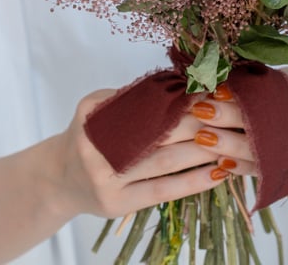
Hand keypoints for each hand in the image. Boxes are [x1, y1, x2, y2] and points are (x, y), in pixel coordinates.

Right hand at [57, 88, 232, 218]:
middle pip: (157, 135)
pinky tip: (216, 173)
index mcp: (94, 122)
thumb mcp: (95, 107)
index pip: (146, 110)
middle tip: (225, 114)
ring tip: (228, 141)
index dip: (178, 101)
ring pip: (164, 164)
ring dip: (201, 152)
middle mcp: (97, 153)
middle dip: (196, 123)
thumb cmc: (88, 135)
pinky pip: (162, 192)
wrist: (58, 178)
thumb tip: (177, 83)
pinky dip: (192, 183)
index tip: (207, 92)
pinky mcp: (118, 205)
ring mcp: (107, 183)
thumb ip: (129, 96)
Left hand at [187, 67, 287, 186]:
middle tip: (201, 108)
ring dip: (232, 144)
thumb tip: (233, 75)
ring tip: (203, 136)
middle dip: (234, 114)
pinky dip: (245, 166)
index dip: (249, 86)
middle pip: (276, 117)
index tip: (217, 84)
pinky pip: (271, 172)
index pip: (284, 84)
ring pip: (271, 150)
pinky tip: (221, 160)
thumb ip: (283, 80)